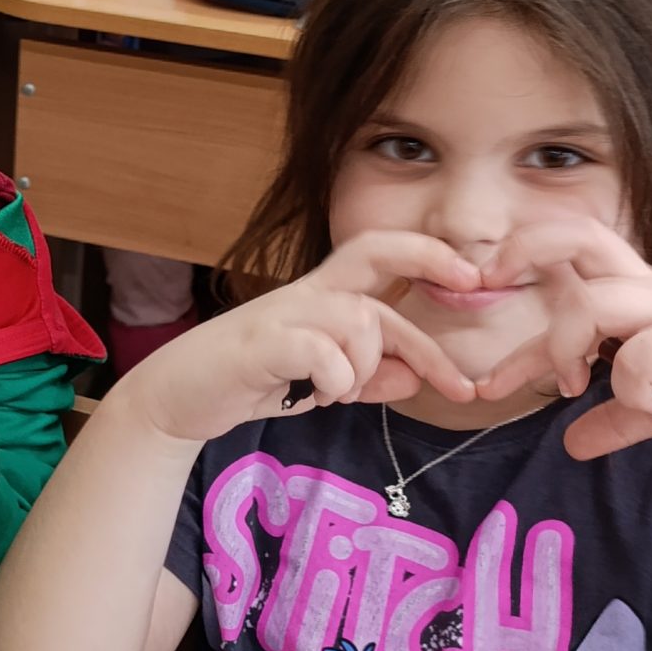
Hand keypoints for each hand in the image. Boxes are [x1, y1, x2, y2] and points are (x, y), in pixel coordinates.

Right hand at [118, 231, 480, 447]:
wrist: (177, 397)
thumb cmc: (250, 380)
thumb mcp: (320, 382)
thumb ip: (367, 377)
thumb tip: (412, 376)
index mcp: (323, 296)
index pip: (382, 257)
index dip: (429, 256)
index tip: (473, 278)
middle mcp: (307, 293)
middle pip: (373, 253)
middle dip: (427, 259)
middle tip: (467, 282)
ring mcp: (283, 314)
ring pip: (359, 319)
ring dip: (366, 365)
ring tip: (336, 392)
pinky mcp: (262, 343)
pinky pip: (324, 354)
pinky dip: (335, 381)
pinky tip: (314, 397)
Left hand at [473, 219, 651, 455]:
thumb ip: (619, 418)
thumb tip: (572, 444)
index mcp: (639, 294)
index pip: (563, 268)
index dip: (516, 297)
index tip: (485, 364)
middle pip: (577, 234)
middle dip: (523, 249)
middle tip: (491, 286)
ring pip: (597, 298)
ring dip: (568, 341)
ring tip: (576, 386)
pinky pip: (647, 351)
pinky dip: (633, 384)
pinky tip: (649, 407)